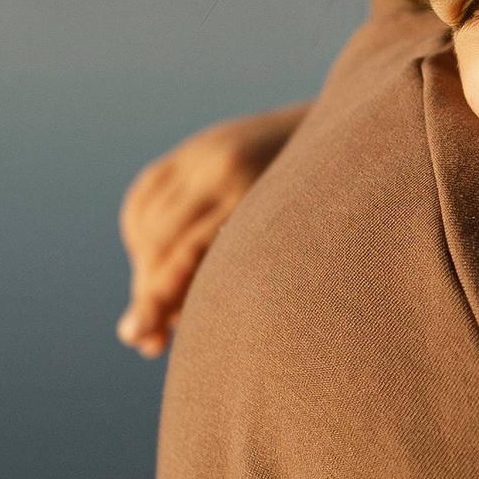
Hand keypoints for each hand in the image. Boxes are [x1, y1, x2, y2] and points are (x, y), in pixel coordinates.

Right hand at [116, 104, 308, 355]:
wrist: (340, 141)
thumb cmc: (326, 211)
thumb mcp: (296, 241)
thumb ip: (241, 273)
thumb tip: (178, 326)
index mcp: (254, 193)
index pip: (189, 253)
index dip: (158, 298)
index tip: (138, 337)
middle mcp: (219, 167)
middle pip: (160, 242)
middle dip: (147, 293)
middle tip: (143, 336)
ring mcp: (199, 153)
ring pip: (145, 225)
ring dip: (145, 271)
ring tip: (161, 303)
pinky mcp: (187, 150)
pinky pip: (142, 202)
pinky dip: (140, 237)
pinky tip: (156, 262)